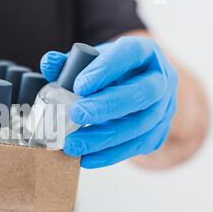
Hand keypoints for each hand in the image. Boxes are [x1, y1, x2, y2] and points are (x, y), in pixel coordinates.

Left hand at [40, 36, 177, 168]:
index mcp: (145, 52)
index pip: (130, 55)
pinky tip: (86, 159)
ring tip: (73, 145)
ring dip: (104, 138)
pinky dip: (109, 155)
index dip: (106, 70)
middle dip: (106, 106)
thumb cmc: (110, 71)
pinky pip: (137, 147)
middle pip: (141, 93)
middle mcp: (161, 79)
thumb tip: (48, 63)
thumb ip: (69, 62)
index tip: (79, 86)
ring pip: (140, 125)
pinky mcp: (158, 132)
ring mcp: (164, 108)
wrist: (134, 85)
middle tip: (76, 114)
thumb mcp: (92, 61)